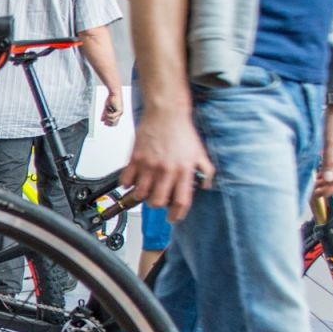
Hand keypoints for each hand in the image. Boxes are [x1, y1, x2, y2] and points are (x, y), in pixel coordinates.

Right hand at [101, 88, 124, 126]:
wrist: (114, 93)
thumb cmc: (111, 98)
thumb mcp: (106, 108)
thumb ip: (104, 114)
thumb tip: (101, 120)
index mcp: (117, 113)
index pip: (114, 122)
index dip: (109, 124)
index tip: (104, 124)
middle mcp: (120, 114)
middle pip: (114, 123)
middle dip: (108, 122)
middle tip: (105, 122)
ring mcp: (120, 113)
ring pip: (112, 120)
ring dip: (107, 117)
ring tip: (106, 112)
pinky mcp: (119, 111)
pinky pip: (112, 116)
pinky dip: (108, 114)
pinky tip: (107, 110)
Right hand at [122, 106, 213, 223]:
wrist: (166, 113)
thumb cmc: (182, 132)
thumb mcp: (200, 153)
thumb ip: (206, 172)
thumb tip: (205, 186)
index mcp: (183, 170)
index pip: (181, 201)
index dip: (176, 214)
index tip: (173, 218)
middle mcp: (166, 170)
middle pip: (157, 202)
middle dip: (157, 205)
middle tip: (158, 200)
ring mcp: (149, 165)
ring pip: (140, 194)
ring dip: (142, 196)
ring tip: (145, 191)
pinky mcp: (135, 159)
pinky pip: (126, 180)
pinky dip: (127, 184)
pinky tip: (133, 180)